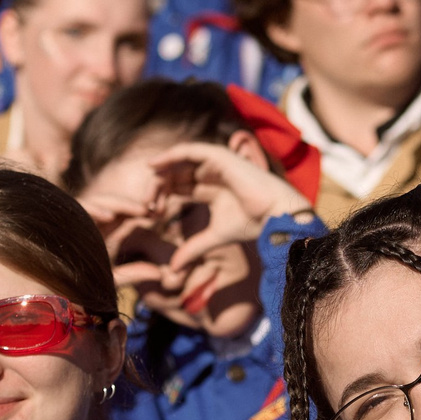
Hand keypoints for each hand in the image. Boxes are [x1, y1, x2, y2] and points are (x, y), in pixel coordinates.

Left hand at [144, 140, 313, 271]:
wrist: (275, 216)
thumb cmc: (252, 225)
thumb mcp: (214, 237)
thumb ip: (193, 248)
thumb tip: (174, 268)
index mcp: (211, 190)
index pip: (179, 189)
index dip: (162, 199)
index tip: (150, 214)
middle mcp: (212, 174)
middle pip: (176, 176)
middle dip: (158, 189)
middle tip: (145, 205)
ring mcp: (216, 163)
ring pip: (179, 163)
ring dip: (161, 175)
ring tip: (149, 191)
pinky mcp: (220, 155)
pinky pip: (188, 150)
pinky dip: (170, 155)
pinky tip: (154, 165)